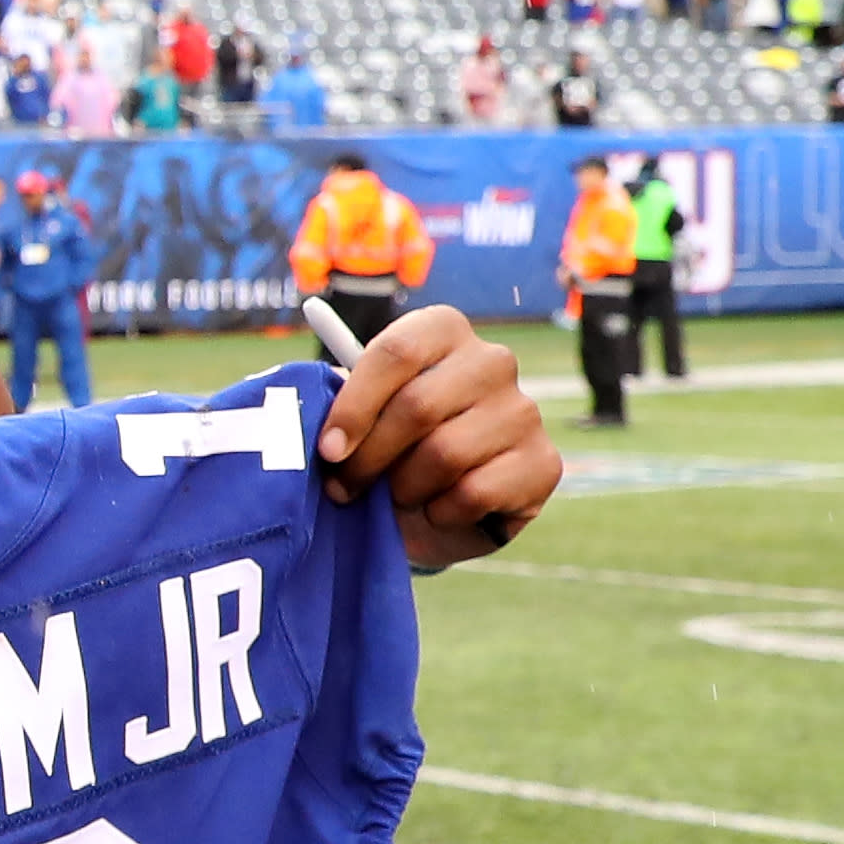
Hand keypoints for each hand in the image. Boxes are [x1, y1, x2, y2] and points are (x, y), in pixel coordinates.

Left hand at [316, 305, 561, 569]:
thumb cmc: (386, 451)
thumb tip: (300, 403)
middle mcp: (492, 361)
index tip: (328, 450)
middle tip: (344, 488)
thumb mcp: (356, 421)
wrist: (435, 509)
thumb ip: (335, 403)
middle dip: (369, 459)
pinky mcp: (544, 463)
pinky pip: (475, 492)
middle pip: (418, 407)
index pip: (396, 353)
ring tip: (397, 494)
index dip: (354, 406)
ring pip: (446, 453)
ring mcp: (524, 411)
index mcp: (442, 331)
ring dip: (404, 488)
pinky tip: (438, 508)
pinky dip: (441, 512)